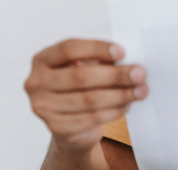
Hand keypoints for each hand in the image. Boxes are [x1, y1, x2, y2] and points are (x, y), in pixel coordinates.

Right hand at [24, 39, 147, 155]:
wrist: (68, 123)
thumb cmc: (79, 86)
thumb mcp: (84, 66)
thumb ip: (100, 61)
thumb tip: (129, 62)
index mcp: (42, 60)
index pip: (69, 49)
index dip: (97, 48)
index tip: (123, 52)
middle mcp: (36, 83)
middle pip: (81, 76)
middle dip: (115, 75)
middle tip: (140, 73)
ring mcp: (43, 107)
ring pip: (89, 100)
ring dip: (120, 95)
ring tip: (141, 90)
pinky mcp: (55, 127)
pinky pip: (91, 118)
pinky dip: (114, 111)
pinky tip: (127, 105)